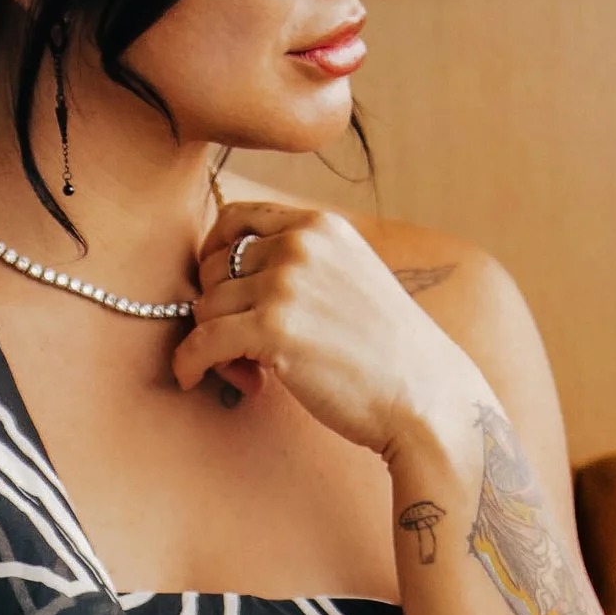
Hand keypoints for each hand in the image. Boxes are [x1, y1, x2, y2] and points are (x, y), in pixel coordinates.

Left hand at [175, 198, 486, 473]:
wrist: (425, 395)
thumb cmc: (387, 351)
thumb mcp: (350, 278)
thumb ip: (301, 266)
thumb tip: (227, 278)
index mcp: (321, 226)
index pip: (236, 219)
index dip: (214, 255)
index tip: (218, 290)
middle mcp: (301, 244)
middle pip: (214, 267)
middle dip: (216, 309)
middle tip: (240, 348)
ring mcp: (286, 284)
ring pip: (206, 307)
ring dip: (212, 345)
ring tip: (247, 372)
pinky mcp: (274, 329)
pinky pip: (202, 342)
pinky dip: (189, 363)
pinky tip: (193, 378)